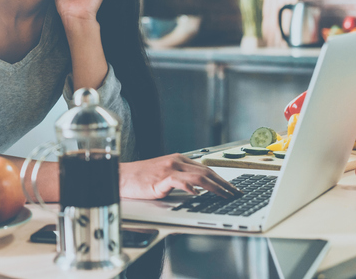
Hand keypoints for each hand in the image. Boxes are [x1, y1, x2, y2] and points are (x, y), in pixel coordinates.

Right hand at [120, 154, 241, 199]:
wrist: (120, 176)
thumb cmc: (140, 178)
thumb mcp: (164, 176)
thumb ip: (180, 179)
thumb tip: (199, 190)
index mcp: (178, 159)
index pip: (206, 169)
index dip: (222, 179)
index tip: (232, 189)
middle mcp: (175, 161)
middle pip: (206, 171)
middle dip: (224, 184)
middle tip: (235, 194)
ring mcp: (168, 168)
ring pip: (198, 175)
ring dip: (216, 187)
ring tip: (225, 196)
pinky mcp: (160, 178)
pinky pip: (180, 181)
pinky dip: (191, 187)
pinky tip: (198, 194)